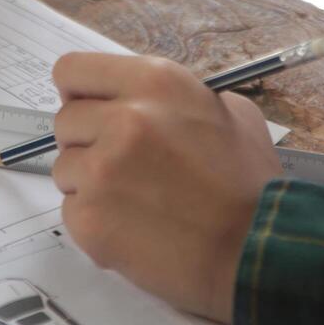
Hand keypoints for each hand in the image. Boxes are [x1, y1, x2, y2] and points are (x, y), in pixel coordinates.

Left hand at [51, 53, 279, 322]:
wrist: (258, 252)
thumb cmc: (249, 185)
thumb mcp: (230, 114)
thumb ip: (177, 97)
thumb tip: (137, 99)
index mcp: (154, 83)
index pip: (72, 71)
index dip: (78, 94)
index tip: (91, 112)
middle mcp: (122, 118)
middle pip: (65, 121)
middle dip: (87, 143)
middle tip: (125, 167)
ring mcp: (101, 169)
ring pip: (65, 167)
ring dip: (91, 184)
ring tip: (137, 201)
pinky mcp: (90, 217)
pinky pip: (71, 209)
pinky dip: (95, 221)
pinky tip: (134, 228)